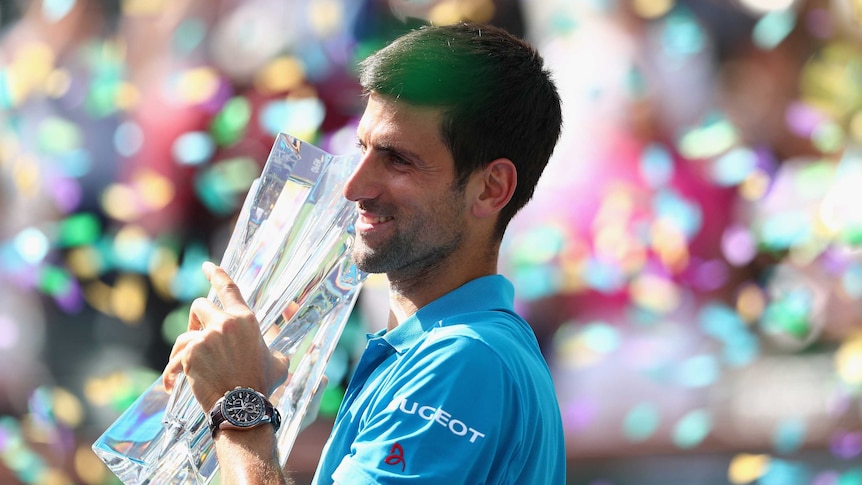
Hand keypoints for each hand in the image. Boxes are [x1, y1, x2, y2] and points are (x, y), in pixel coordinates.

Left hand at [163, 262, 289, 409]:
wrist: (242, 407)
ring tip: (186, 368)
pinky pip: (174, 358)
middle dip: (196, 319)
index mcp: (246, 320)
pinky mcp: (189, 354)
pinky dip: (171, 372)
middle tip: (197, 336)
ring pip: (184, 334)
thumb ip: (272, 348)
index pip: (229, 288)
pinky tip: (171, 385)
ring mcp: (205, 338)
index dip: (217, 274)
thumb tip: (274, 348)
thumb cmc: (262, 386)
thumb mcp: (278, 361)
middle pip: (199, 306)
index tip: (207, 267)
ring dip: (183, 349)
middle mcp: (225, 323)